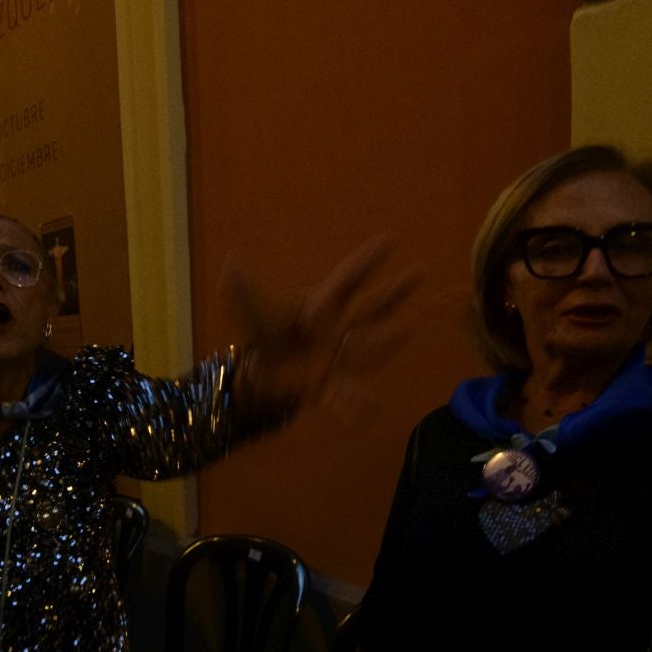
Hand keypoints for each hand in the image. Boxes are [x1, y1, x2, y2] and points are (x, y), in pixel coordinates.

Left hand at [223, 237, 418, 418]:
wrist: (263, 374)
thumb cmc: (266, 335)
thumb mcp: (252, 313)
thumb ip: (243, 292)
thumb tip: (231, 262)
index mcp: (322, 303)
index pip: (347, 279)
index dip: (366, 261)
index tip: (388, 240)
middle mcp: (339, 327)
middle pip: (371, 307)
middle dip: (393, 292)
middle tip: (420, 271)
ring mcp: (340, 356)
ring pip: (365, 347)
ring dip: (384, 340)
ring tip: (405, 330)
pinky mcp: (331, 385)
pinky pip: (346, 393)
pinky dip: (356, 404)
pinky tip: (369, 412)